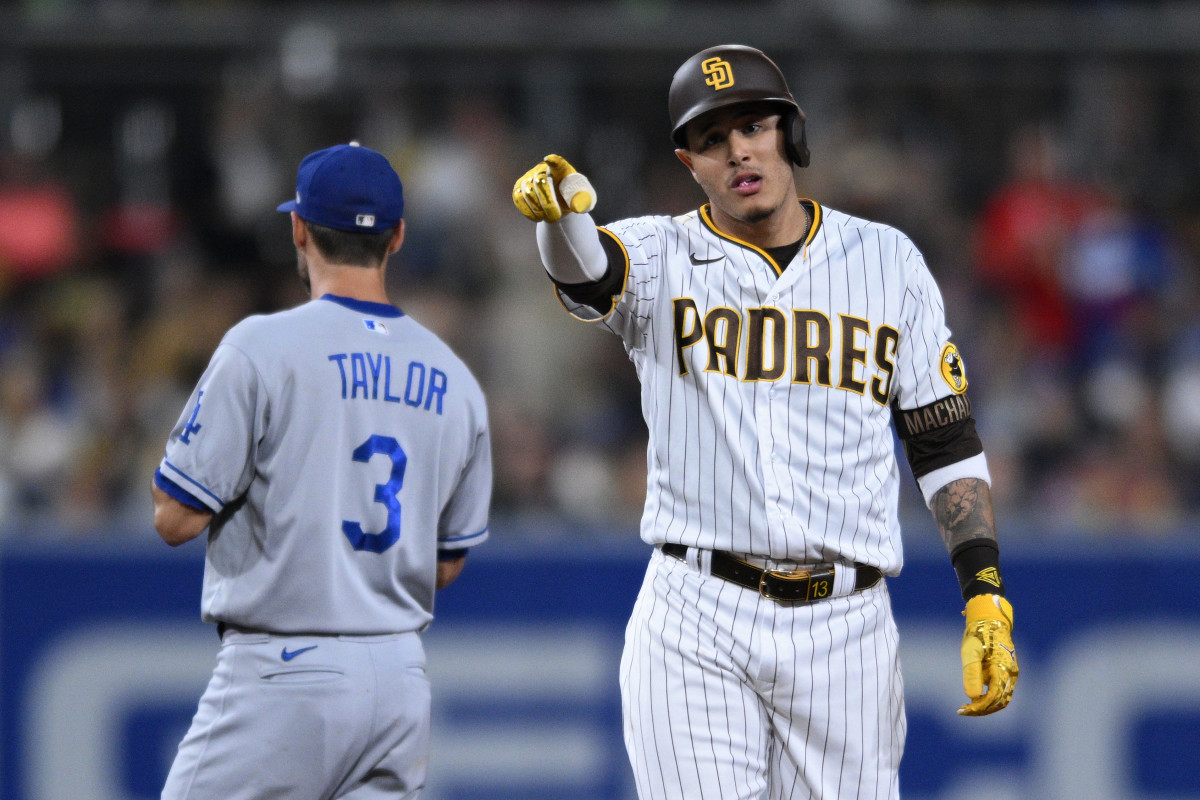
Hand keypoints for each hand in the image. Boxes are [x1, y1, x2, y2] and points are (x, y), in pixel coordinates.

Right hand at [512, 154, 595, 222]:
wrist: (558, 206)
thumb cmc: (570, 199)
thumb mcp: (582, 201)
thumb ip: (583, 202)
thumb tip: (576, 206)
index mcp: (561, 169)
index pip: (558, 162)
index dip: (553, 161)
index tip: (549, 159)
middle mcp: (542, 169)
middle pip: (540, 182)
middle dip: (547, 203)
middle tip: (556, 217)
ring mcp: (528, 177)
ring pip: (528, 193)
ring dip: (538, 210)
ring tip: (549, 219)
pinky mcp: (519, 188)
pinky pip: (518, 198)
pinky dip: (528, 211)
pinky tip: (538, 218)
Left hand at [958, 593, 1017, 715]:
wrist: (990, 620)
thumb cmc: (978, 633)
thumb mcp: (970, 650)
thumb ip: (972, 672)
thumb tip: (972, 696)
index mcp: (1003, 669)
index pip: (993, 697)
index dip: (979, 706)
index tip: (963, 710)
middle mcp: (1011, 674)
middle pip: (999, 702)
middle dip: (981, 709)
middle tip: (962, 711)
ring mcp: (1011, 674)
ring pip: (1002, 699)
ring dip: (986, 707)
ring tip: (967, 708)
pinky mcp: (1007, 673)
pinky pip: (1001, 692)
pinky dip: (989, 699)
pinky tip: (974, 699)